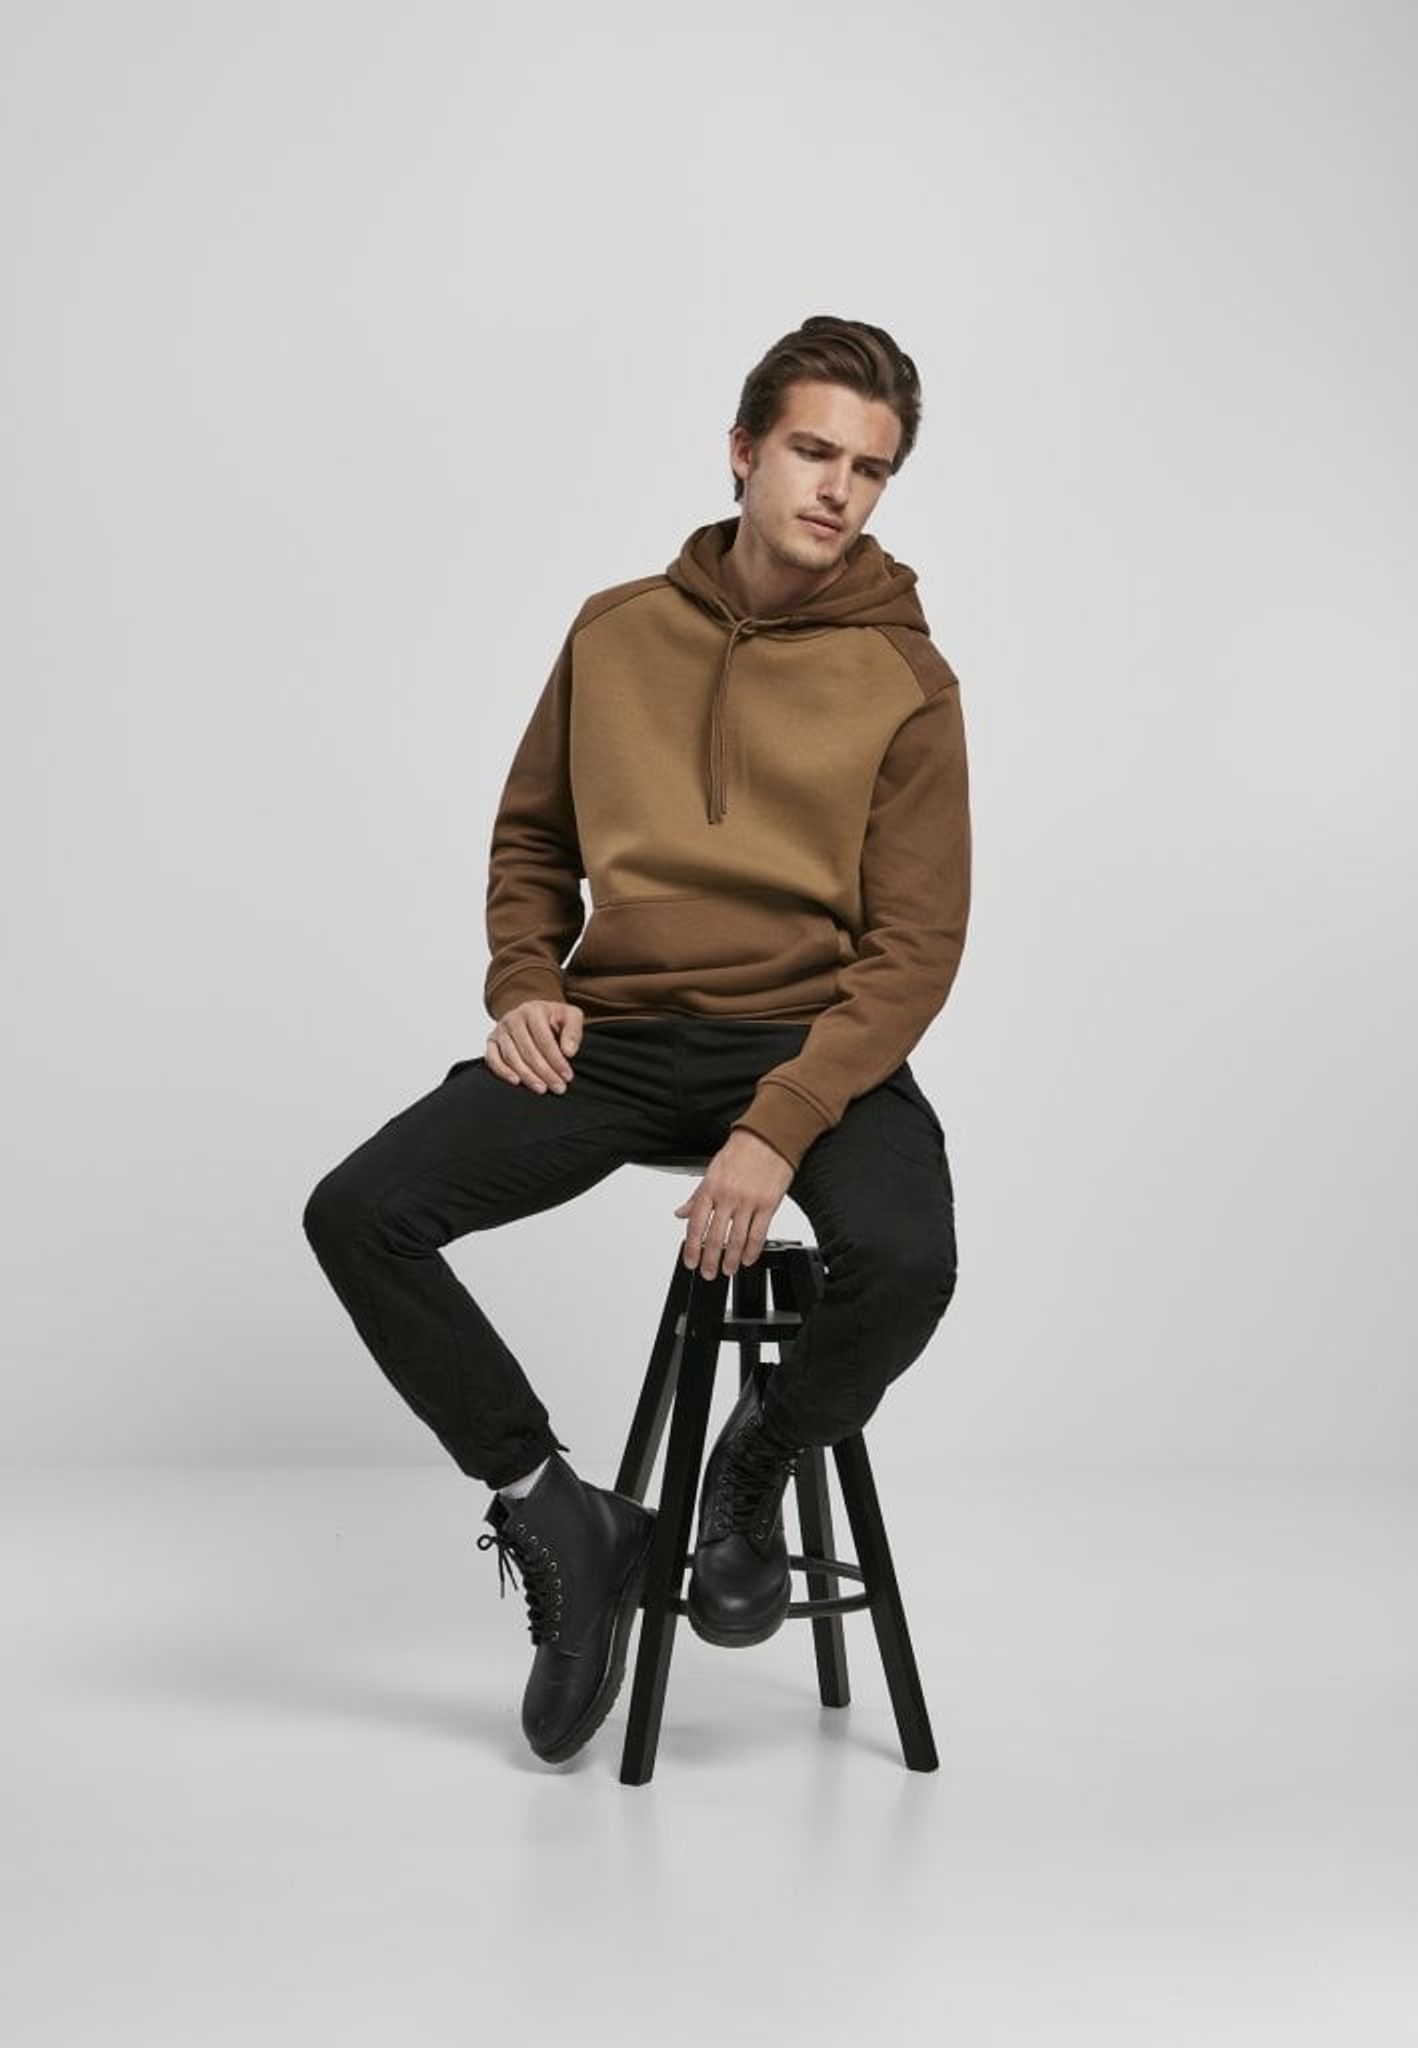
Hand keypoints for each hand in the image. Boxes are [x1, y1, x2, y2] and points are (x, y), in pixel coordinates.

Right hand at [485, 1000, 584, 1094]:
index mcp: (533, 1010)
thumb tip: (569, 1051)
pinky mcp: (491, 1041)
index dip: (556, 1060)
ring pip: (512, 1057)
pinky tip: (516, 1081)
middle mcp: (513, 1018)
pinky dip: (502, 1071)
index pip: (544, 1040)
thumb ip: (573, 1031)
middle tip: (558, 1087)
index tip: (568, 1076)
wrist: (534, 1014)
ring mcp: (500, 1030)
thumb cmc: (553, 1018)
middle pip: (528, 1051)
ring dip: (528, 1076)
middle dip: (545, 1072)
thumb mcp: (571, 1017)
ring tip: (542, 1088)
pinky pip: (492, 1059)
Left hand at [674, 1129, 794, 1278]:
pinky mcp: (768, 1204)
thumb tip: (680, 1213)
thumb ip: (696, 1196)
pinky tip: (747, 1258)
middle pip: (715, 1237)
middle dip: (710, 1260)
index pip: (696, 1224)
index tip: (690, 1261)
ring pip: (737, 1239)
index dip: (692, 1247)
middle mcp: (728, 1197)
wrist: (768, 1138)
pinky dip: (752, 1250)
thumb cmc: (740, 1152)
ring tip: (728, 1270)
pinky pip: (759, 1233)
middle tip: (708, 1273)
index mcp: (710, 1188)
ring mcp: (749, 1202)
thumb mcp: (711, 1171)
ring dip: (731, 1259)